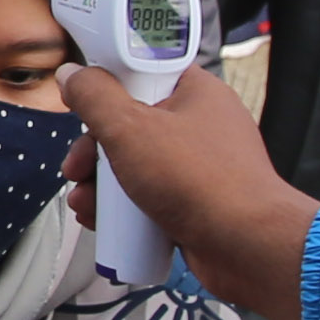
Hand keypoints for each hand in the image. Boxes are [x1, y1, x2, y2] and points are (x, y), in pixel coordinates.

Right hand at [65, 62, 315, 319]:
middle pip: (132, 125)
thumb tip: (72, 74)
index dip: (109, 87)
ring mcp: (201, 166)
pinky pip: (152, 196)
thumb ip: (95, 97)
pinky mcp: (197, 202)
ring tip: (85, 206)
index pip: (145, 71)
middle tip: (76, 169)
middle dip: (94, 152)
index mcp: (195, 92)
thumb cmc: (198, 181)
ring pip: (137, 165)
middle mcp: (201, 125)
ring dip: (102, 185)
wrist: (247, 248)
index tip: (83, 103)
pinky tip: (102, 222)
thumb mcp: (130, 128)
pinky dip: (125, 208)